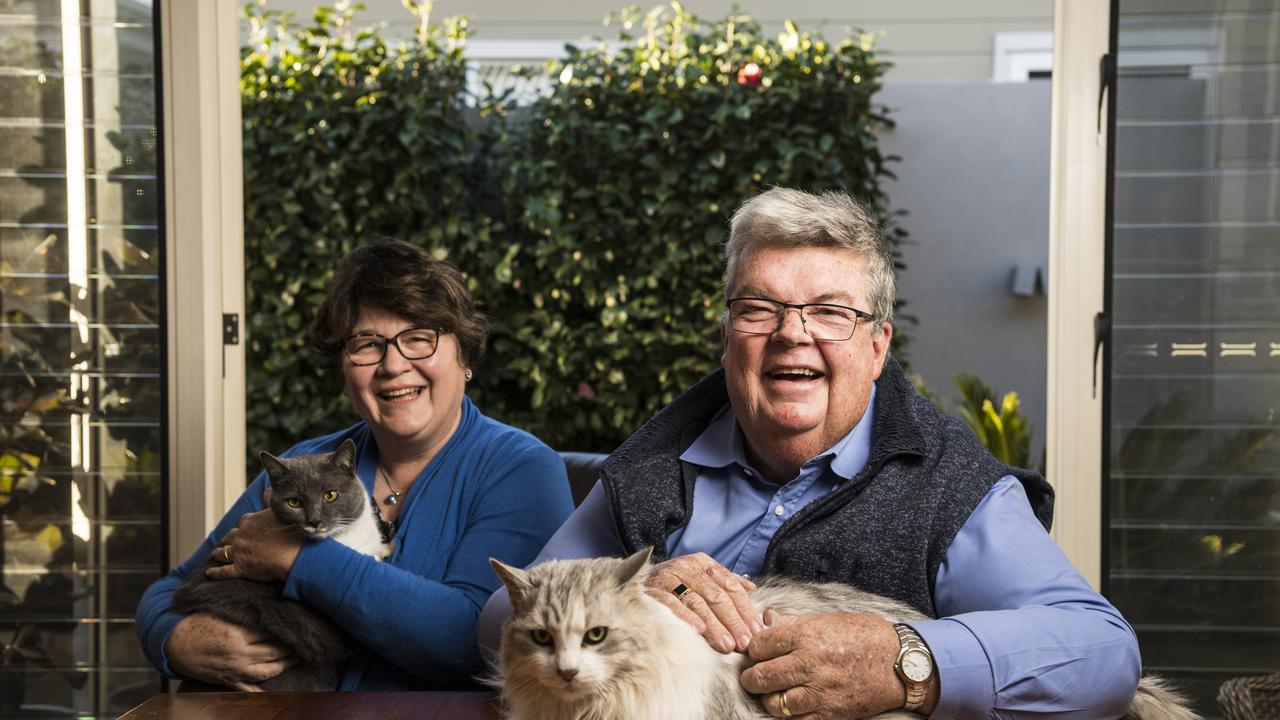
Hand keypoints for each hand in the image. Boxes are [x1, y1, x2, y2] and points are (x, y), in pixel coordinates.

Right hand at [166, 612, 293, 691]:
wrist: (173, 644)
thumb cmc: (195, 624)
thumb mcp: (219, 614)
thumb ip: (241, 613)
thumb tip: (263, 607)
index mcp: (237, 635)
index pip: (269, 632)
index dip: (284, 627)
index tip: (296, 623)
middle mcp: (239, 654)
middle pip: (273, 651)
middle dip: (290, 647)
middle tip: (303, 641)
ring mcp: (234, 670)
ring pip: (266, 671)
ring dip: (283, 665)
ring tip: (295, 659)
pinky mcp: (227, 680)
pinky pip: (248, 689)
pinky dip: (261, 691)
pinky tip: (274, 690)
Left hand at [205, 501, 301, 582]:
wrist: (293, 555)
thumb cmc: (290, 533)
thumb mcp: (280, 511)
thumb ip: (271, 500)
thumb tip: (266, 491)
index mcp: (249, 521)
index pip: (242, 523)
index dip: (242, 527)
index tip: (243, 529)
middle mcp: (240, 536)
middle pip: (229, 537)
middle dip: (227, 539)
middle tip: (227, 542)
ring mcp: (238, 553)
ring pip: (223, 552)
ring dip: (218, 553)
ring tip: (216, 554)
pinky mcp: (240, 569)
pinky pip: (222, 571)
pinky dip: (214, 572)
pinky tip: (209, 572)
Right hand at [644, 552, 759, 652]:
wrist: (633, 579)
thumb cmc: (674, 583)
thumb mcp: (700, 576)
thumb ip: (725, 581)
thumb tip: (752, 588)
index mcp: (703, 563)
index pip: (731, 587)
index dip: (745, 610)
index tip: (757, 630)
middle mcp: (687, 568)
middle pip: (717, 596)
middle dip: (734, 622)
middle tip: (745, 643)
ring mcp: (669, 578)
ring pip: (698, 602)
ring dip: (715, 626)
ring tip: (727, 645)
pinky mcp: (654, 591)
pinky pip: (672, 604)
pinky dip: (685, 617)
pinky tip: (698, 631)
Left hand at [741, 610, 927, 718]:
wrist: (899, 663)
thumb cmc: (864, 636)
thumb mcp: (827, 620)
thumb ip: (794, 623)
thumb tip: (768, 620)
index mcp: (805, 636)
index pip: (759, 646)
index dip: (754, 649)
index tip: (757, 652)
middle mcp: (808, 664)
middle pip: (760, 676)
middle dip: (751, 677)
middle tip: (753, 677)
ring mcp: (818, 691)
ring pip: (773, 703)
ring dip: (768, 698)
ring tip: (772, 692)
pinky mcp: (829, 713)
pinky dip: (787, 714)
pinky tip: (790, 705)